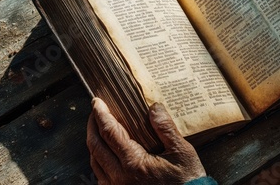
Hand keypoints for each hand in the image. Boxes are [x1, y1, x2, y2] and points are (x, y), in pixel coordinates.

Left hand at [86, 98, 205, 183]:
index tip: (97, 102)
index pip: (110, 133)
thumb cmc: (186, 180)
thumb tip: (154, 108)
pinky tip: (105, 151)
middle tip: (96, 110)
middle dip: (93, 125)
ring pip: (94, 161)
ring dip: (94, 142)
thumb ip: (166, 129)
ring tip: (99, 127)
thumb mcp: (181, 151)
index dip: (101, 115)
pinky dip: (98, 159)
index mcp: (134, 163)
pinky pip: (100, 174)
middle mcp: (119, 177)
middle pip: (95, 146)